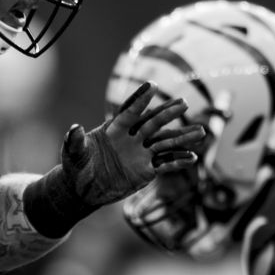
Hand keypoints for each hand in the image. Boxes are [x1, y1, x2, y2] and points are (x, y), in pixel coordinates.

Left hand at [61, 81, 205, 208]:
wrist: (84, 189)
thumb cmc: (76, 167)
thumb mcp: (73, 155)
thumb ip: (75, 142)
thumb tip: (75, 129)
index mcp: (114, 128)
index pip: (130, 111)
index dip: (140, 99)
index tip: (153, 86)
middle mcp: (131, 137)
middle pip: (152, 122)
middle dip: (167, 113)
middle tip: (184, 104)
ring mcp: (141, 152)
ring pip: (165, 142)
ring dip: (182, 137)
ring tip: (201, 132)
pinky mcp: (147, 169)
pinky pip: (165, 163)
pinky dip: (178, 161)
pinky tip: (192, 158)